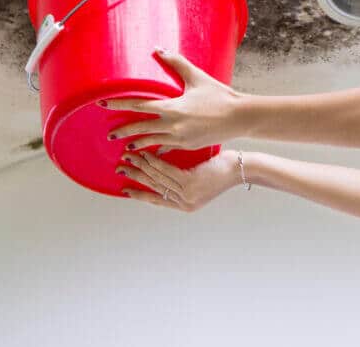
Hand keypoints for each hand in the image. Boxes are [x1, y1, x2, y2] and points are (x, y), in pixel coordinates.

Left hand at [103, 47, 246, 150]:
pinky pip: (167, 148)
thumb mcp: (197, 77)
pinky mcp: (188, 145)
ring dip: (137, 144)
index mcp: (173, 107)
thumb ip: (176, 62)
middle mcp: (173, 125)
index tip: (102, 104)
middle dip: (123, 132)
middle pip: (140, 129)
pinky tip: (152, 152)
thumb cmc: (219, 95)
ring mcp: (180, 138)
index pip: (139, 105)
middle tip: (109, 134)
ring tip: (126, 148)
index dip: (119, 104)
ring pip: (152, 142)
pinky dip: (157, 150)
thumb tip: (158, 49)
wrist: (240, 117)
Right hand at [116, 149, 240, 211]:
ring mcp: (187, 194)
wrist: (240, 169)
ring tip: (128, 157)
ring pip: (157, 178)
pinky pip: (166, 170)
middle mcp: (184, 203)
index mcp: (186, 205)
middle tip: (120, 168)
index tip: (125, 189)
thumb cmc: (221, 170)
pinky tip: (145, 153)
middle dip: (135, 177)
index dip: (139, 194)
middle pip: (153, 188)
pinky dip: (154, 161)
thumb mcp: (199, 179)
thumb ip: (182, 180)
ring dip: (140, 166)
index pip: (157, 200)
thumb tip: (162, 170)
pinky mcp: (190, 182)